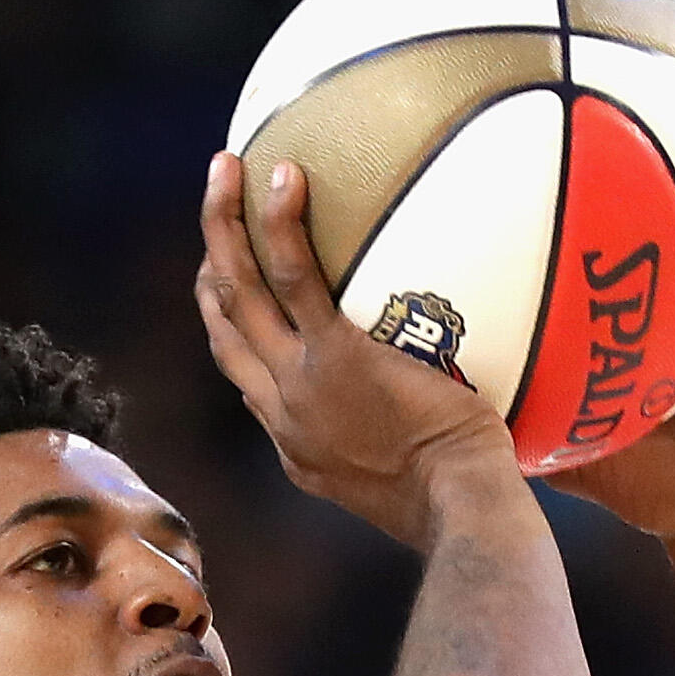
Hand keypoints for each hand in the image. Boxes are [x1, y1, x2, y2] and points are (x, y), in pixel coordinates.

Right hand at [196, 153, 516, 545]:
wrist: (461, 508)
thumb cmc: (459, 497)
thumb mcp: (402, 480)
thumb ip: (390, 437)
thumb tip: (429, 404)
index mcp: (295, 440)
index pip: (243, 369)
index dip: (227, 317)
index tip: (229, 276)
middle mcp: (282, 410)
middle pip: (224, 322)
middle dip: (213, 255)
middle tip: (217, 199)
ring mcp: (301, 382)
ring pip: (239, 292)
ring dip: (223, 225)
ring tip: (226, 167)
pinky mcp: (336, 358)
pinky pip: (297, 278)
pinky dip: (280, 226)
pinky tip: (285, 177)